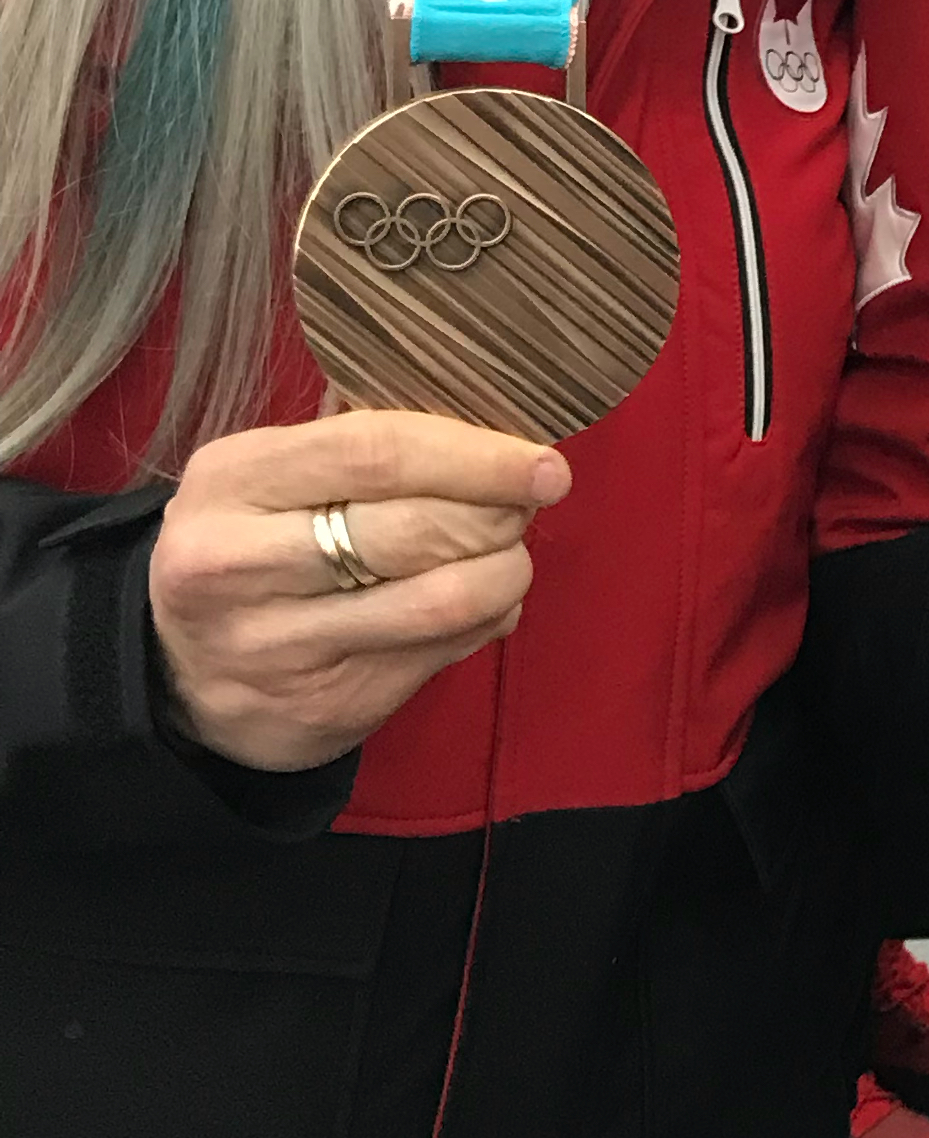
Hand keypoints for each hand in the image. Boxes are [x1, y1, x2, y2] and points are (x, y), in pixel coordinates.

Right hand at [149, 407, 570, 772]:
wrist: (179, 673)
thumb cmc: (248, 544)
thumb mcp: (265, 477)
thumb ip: (359, 448)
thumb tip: (492, 433)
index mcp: (231, 481)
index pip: (376, 452)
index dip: (475, 456)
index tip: (539, 462)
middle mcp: (241, 564)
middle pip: (415, 530)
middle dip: (497, 514)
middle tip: (526, 505)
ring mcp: (281, 645)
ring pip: (439, 602)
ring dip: (504, 573)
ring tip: (511, 555)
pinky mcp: (326, 705)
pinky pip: (441, 654)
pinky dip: (487, 620)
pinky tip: (486, 601)